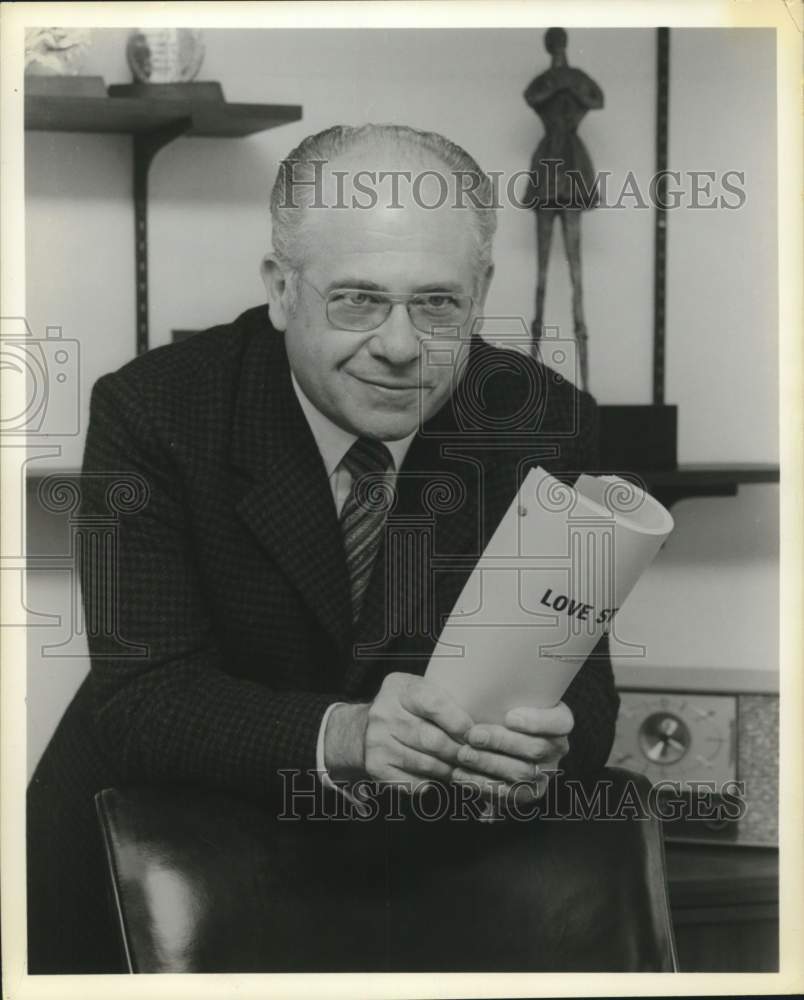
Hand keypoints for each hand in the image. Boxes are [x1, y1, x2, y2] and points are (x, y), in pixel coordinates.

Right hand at [325, 672, 472, 788]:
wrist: (361, 730)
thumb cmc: (405, 709)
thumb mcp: (419, 691)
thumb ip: (444, 701)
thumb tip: (482, 727)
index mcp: (398, 688)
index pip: (433, 704)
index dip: (459, 722)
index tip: (476, 735)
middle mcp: (383, 714)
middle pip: (433, 739)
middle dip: (460, 752)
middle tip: (477, 758)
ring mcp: (376, 742)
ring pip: (426, 763)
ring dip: (450, 770)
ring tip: (464, 769)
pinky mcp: (375, 767)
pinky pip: (413, 781)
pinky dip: (431, 783)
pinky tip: (440, 779)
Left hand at [451, 702, 572, 805]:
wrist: (498, 744)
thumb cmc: (500, 711)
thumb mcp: (507, 697)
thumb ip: (502, 692)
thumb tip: (481, 675)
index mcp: (558, 722)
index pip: (561, 722)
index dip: (538, 722)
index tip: (509, 717)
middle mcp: (556, 749)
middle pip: (535, 749)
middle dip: (501, 742)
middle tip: (473, 735)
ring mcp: (543, 774)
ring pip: (520, 773)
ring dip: (488, 763)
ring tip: (463, 754)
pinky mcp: (526, 794)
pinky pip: (506, 794)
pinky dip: (481, 784)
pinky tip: (461, 774)